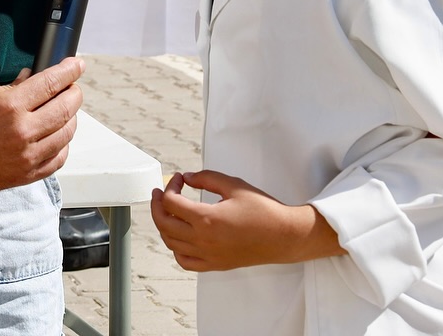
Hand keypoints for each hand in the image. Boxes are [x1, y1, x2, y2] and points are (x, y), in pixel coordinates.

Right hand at [0, 58, 82, 194]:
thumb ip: (7, 85)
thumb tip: (30, 78)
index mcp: (9, 106)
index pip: (51, 83)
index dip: (69, 71)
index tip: (77, 65)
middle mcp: (23, 130)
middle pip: (66, 107)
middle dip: (74, 92)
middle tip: (72, 87)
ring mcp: (28, 155)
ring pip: (67, 133)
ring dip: (71, 118)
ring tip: (64, 111)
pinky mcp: (28, 174)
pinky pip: (59, 158)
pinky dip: (63, 144)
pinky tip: (57, 136)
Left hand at [150, 170, 343, 270]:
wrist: (285, 236)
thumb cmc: (264, 211)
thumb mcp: (234, 185)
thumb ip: (206, 178)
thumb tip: (187, 178)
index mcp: (206, 219)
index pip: (171, 202)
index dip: (170, 186)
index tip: (179, 178)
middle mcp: (203, 240)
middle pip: (164, 223)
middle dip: (158, 205)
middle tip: (161, 192)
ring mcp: (208, 255)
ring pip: (171, 243)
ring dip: (164, 225)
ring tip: (168, 211)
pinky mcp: (215, 264)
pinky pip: (185, 261)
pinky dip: (176, 248)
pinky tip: (179, 236)